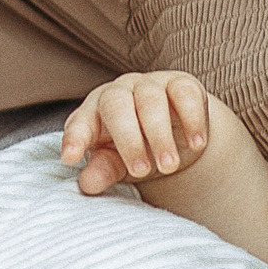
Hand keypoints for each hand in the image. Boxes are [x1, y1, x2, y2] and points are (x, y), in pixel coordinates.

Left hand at [63, 70, 226, 193]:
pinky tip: (196, 143)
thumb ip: (103, 170)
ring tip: (169, 165)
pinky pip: (184, 93)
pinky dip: (192, 118)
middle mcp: (119, 92)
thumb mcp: (118, 164)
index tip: (70, 158)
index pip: (80, 122)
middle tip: (141, 171)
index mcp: (94, 112)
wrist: (177, 135)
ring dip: (160, 134)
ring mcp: (149, 84)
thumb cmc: (137, 149)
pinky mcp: (181, 84)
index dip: (75, 138)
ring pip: (151, 100)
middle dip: (128, 140)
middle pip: (116, 105)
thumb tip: (87, 184)